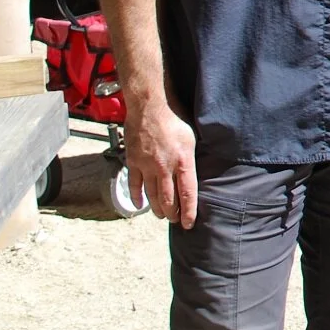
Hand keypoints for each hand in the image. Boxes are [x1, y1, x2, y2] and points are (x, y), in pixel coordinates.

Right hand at [125, 100, 198, 227]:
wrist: (149, 106)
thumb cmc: (175, 117)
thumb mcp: (192, 137)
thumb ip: (192, 158)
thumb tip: (195, 174)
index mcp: (183, 160)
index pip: (187, 193)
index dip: (188, 211)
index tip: (188, 224)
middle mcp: (165, 166)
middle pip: (169, 198)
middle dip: (173, 213)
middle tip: (175, 221)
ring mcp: (147, 165)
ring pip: (152, 194)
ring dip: (157, 208)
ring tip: (163, 216)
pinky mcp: (133, 161)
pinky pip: (135, 184)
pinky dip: (137, 197)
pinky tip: (140, 206)